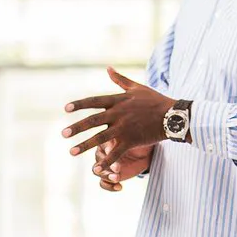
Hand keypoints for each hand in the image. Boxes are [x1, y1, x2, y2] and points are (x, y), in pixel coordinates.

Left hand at [62, 67, 176, 157]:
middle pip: (93, 121)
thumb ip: (120, 80)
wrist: (173, 115)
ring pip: (100, 138)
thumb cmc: (155, 100)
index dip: (79, 105)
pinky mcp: (132, 141)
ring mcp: (124, 128)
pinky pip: (116, 153)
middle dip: (77, 127)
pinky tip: (96, 168)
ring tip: (71, 152)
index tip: (65, 109)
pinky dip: (106, 161)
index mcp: (118, 100)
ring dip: (85, 146)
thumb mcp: (137, 87)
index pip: (94, 101)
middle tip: (63, 134)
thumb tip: (108, 68)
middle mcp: (118, 114)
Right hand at [92, 138, 155, 191]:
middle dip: (106, 166)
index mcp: (105, 142)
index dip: (106, 150)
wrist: (144, 152)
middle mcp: (102, 154)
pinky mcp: (108, 176)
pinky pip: (103, 183)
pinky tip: (119, 187)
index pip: (101, 147)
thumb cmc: (137, 142)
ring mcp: (104, 166)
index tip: (111, 151)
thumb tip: (112, 147)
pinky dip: (109, 187)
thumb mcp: (133, 141)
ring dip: (107, 176)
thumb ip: (123, 143)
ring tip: (117, 178)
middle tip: (117, 168)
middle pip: (97, 161)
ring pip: (98, 173)